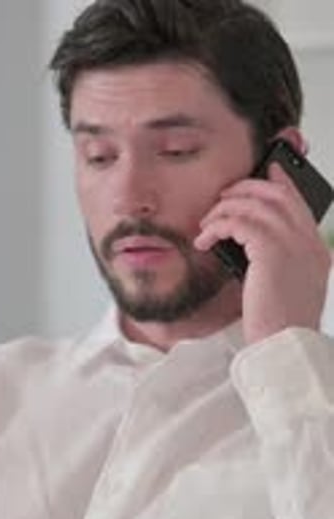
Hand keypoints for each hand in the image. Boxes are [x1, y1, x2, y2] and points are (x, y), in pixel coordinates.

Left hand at [194, 162, 331, 344]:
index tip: (267, 171)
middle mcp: (308, 242)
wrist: (285, 346)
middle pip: (277, 194)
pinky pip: (238, 222)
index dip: (282, 183)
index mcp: (315, 251)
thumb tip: (251, 250)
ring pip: (256, 203)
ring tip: (207, 223)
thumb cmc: (280, 327)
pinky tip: (204, 240)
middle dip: (247, 188)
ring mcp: (292, 244)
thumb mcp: (285, 291)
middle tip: (224, 196)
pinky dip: (217, 226)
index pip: (299, 204)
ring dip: (225, 209)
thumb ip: (279, 265)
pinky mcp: (270, 251)